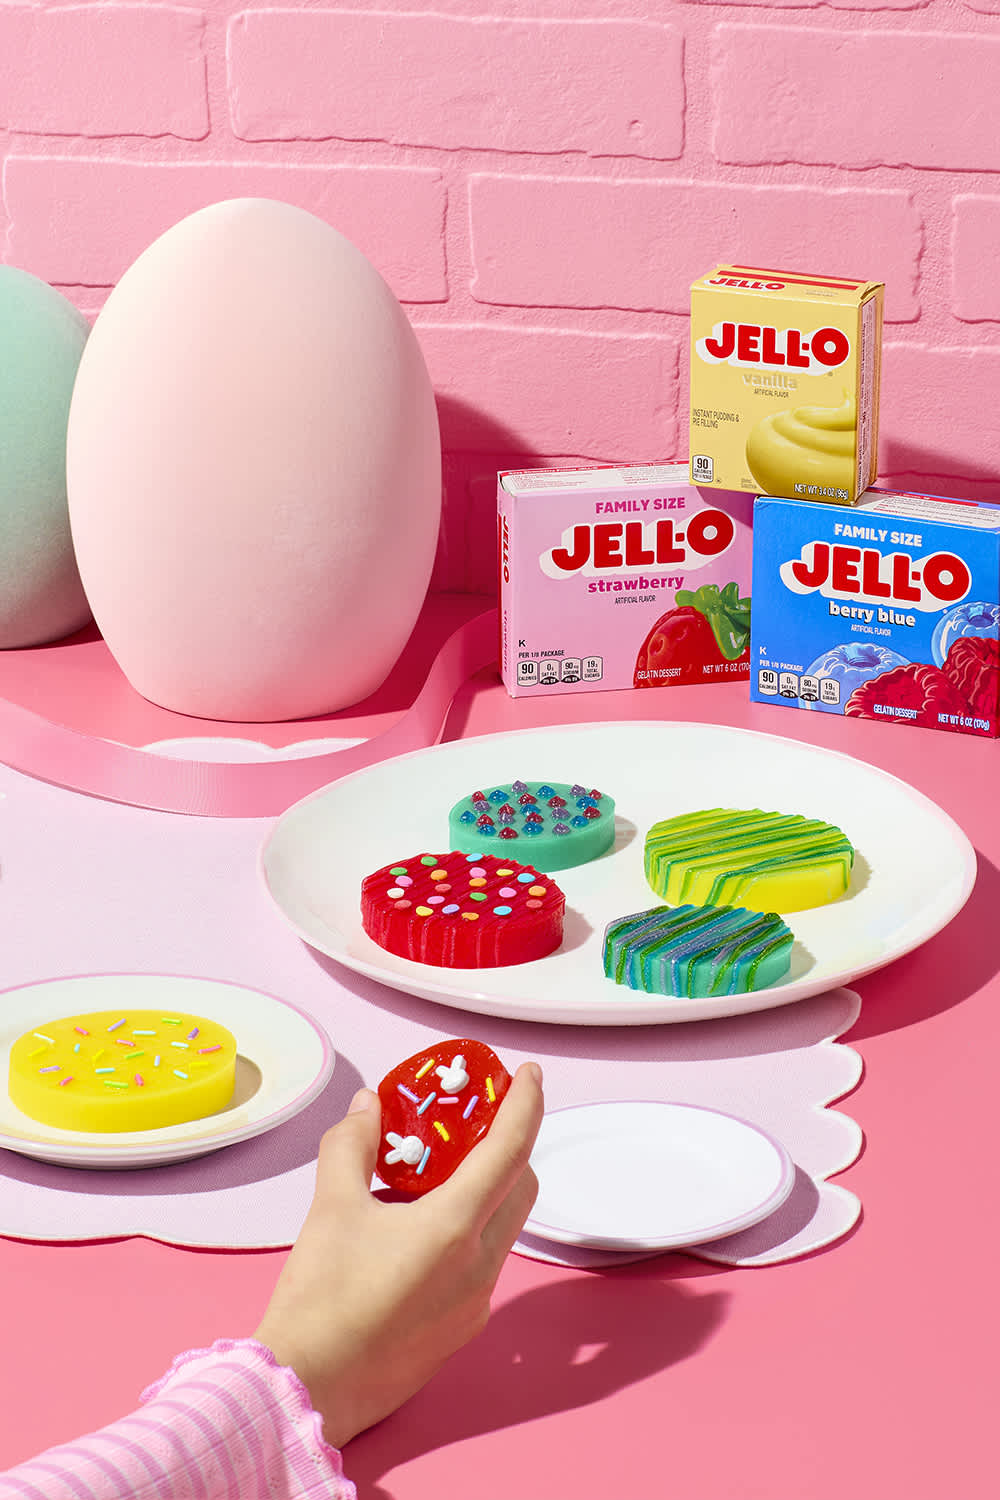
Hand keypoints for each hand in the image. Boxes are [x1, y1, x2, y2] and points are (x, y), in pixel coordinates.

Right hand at [254, 1060, 543, 1447]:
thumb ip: (353, 1145)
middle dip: (507, 1148)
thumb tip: (367, 1107)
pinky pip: (481, 1263)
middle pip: (519, 1188)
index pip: (511, 1151)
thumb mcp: (331, 1207)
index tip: (529, 1074)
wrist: (306, 1390)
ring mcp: (475, 1303)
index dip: (525, 1104)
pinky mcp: (461, 1329)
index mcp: (455, 1230)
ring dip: (485, 1191)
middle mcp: (479, 1268)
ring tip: (434, 1175)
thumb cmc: (319, 1301)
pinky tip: (418, 1228)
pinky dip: (468, 1230)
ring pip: (503, 1227)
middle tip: (474, 1123)